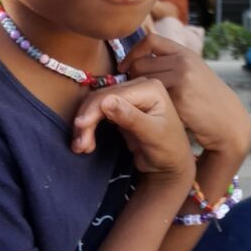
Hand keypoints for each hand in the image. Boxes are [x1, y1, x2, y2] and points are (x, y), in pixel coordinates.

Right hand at [72, 77, 194, 179]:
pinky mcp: (120, 107)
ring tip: (81, 147)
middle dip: (86, 120)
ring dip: (84, 125)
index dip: (93, 110)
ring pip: (96, 105)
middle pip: (101, 97)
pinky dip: (88, 126)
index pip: (113, 94)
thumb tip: (106, 101)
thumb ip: (131, 118)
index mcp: (150, 87)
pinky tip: (87, 143)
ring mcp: (128, 96)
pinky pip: (98, 112)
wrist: (170, 164)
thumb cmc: (168, 149)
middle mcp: (138, 86)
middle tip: (79, 146)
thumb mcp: (152, 135)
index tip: (80, 129)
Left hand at [119, 34, 250, 156]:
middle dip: (131, 78)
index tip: (123, 68)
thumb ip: (173, 65)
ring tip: (140, 104)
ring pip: (142, 81)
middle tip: (133, 93)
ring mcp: (181, 78)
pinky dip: (146, 105)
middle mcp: (183, 61)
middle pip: (140, 63)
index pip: (150, 39)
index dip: (132, 52)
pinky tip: (150, 113)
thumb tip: (142, 62)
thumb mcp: (194, 74)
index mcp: (185, 53)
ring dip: (137, 93)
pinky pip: (151, 98)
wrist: (228, 121)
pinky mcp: (179, 97)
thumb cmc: (209, 102)